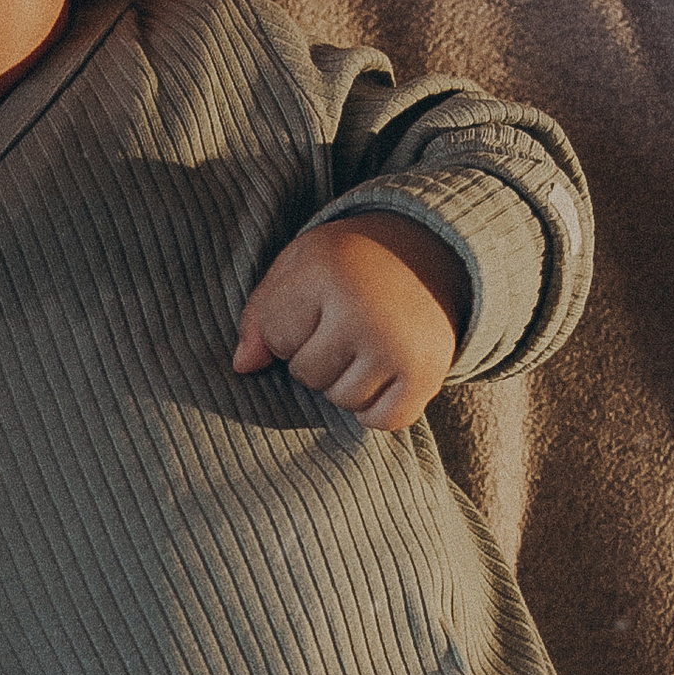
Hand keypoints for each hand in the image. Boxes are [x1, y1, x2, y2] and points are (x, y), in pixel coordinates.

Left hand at [233, 212, 466, 431]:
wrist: (431, 253)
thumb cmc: (352, 264)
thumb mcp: (299, 267)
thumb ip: (261, 314)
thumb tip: (242, 367)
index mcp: (327, 272)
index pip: (276, 337)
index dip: (289, 327)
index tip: (317, 304)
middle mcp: (365, 310)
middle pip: (308, 374)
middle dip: (318, 355)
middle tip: (348, 323)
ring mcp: (399, 347)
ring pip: (343, 400)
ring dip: (347, 381)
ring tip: (368, 342)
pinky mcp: (426, 376)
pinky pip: (382, 421)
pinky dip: (379, 407)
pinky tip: (386, 370)